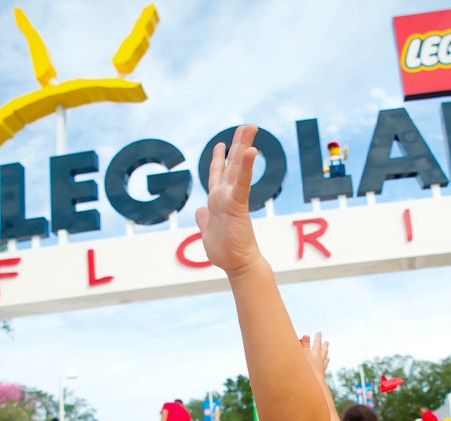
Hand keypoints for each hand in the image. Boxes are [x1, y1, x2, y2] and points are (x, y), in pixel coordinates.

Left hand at [195, 124, 260, 275]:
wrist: (236, 264)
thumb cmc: (224, 251)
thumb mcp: (207, 231)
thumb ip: (203, 218)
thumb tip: (198, 210)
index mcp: (217, 200)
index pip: (218, 174)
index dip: (219, 158)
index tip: (221, 144)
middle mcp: (225, 195)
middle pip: (232, 164)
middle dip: (239, 144)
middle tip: (249, 126)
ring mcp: (232, 199)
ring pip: (238, 167)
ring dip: (244, 146)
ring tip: (251, 128)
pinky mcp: (237, 205)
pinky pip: (242, 183)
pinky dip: (246, 167)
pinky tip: (251, 152)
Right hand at [300, 332, 330, 374]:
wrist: (313, 386)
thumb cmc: (306, 370)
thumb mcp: (303, 356)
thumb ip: (304, 345)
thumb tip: (306, 335)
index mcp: (315, 355)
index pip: (317, 344)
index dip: (317, 338)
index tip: (319, 332)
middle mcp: (320, 362)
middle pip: (323, 352)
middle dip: (324, 346)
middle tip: (327, 342)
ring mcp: (320, 370)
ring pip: (324, 361)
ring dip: (326, 357)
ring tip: (328, 357)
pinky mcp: (320, 377)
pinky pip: (323, 370)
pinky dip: (324, 367)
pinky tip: (324, 369)